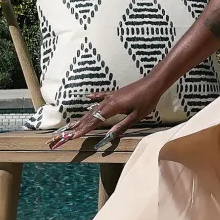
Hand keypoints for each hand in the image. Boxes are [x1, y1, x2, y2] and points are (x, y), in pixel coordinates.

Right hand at [47, 78, 163, 150]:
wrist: (152, 83)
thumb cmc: (147, 100)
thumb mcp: (136, 116)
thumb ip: (122, 126)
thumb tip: (110, 136)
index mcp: (112, 107)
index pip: (95, 121)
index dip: (84, 129)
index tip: (73, 136)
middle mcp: (108, 101)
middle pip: (91, 115)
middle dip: (79, 125)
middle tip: (67, 133)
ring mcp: (110, 96)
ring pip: (94, 108)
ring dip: (84, 116)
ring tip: (73, 122)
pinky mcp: (115, 93)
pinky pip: (101, 97)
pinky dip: (93, 99)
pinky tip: (86, 99)